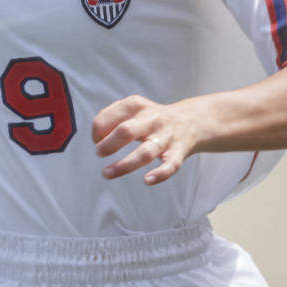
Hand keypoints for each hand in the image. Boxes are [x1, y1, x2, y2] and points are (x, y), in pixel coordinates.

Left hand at [92, 94, 207, 185]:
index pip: (110, 116)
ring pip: (145, 152)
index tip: (96, 139)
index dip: (97, 130)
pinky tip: (147, 180)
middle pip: (126, 131)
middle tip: (99, 152)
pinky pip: (171, 165)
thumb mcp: (133, 109)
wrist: (190, 120)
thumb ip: (110, 117)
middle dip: (109, 144)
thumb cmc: (152, 118)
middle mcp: (152, 120)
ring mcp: (166, 137)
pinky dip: (160, 174)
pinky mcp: (178, 152)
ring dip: (124, 165)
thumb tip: (97, 137)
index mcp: (137, 106)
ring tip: (107, 173)